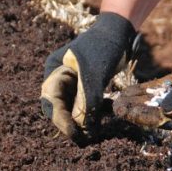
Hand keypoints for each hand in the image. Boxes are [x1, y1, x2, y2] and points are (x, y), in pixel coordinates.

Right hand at [41, 12, 136, 136]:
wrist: (119, 31)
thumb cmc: (104, 46)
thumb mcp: (95, 72)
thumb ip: (88, 98)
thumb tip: (84, 127)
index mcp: (54, 70)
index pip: (52, 101)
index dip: (62, 120)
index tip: (75, 134)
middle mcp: (59, 78)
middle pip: (60, 108)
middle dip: (71, 124)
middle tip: (84, 139)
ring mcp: (72, 82)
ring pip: (74, 108)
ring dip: (84, 120)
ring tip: (95, 132)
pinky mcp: (86, 86)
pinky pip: (87, 104)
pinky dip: (95, 111)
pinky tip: (107, 114)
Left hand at [114, 14, 171, 129]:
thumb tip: (163, 115)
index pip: (164, 120)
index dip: (142, 118)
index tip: (124, 113)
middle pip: (156, 113)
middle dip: (135, 111)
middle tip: (115, 108)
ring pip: (156, 101)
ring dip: (137, 101)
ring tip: (118, 99)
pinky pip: (161, 89)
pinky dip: (146, 91)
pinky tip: (130, 90)